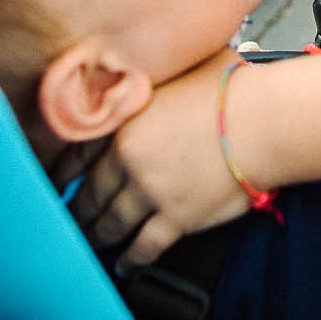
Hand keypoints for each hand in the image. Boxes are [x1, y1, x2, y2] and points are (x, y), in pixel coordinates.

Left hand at [69, 50, 251, 267]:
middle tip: (68, 221)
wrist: (265, 121)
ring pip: (111, 223)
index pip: (77, 151)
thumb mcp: (185, 64)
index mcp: (125, 120)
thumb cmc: (234, 87)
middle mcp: (129, 159)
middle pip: (90, 193)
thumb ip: (161, 70)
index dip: (62, 172)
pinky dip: (131, 259)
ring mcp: (151, 192)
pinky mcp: (177, 218)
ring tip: (92, 243)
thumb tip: (160, 53)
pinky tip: (125, 265)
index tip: (54, 184)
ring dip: (98, 236)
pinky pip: (145, 246)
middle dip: (77, 210)